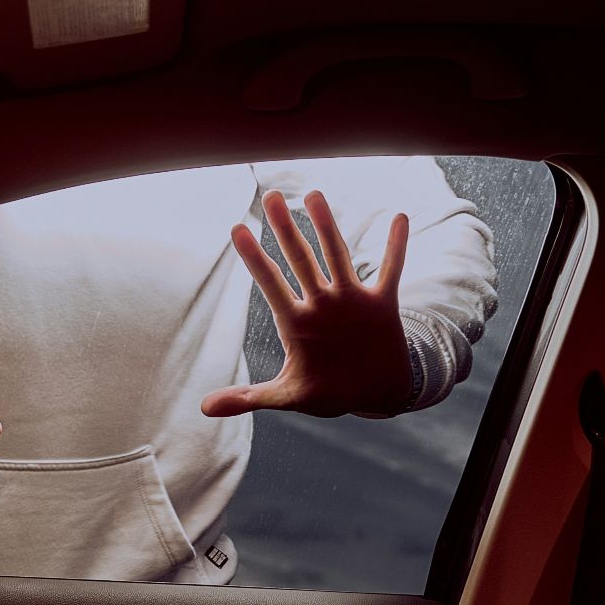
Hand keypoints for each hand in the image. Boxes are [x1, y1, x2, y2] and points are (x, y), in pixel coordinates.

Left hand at [201, 190, 413, 418]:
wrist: (373, 393)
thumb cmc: (328, 391)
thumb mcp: (288, 396)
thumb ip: (249, 398)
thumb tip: (205, 409)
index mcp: (296, 322)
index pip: (271, 284)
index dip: (255, 259)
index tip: (237, 229)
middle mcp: (321, 303)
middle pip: (300, 260)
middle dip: (286, 230)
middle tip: (271, 196)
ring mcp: (351, 300)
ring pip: (337, 256)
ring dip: (327, 226)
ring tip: (314, 195)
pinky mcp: (381, 303)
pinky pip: (390, 269)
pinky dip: (396, 246)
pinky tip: (398, 217)